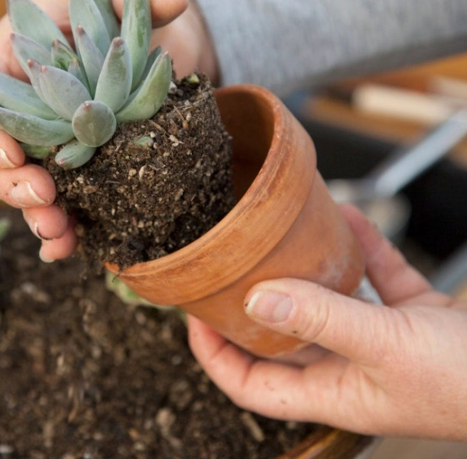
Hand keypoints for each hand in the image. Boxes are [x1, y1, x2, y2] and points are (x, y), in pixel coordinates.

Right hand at [0, 0, 216, 260]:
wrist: (140, 26)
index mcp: (8, 63)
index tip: (12, 153)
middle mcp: (20, 107)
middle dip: (10, 186)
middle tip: (44, 200)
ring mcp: (46, 139)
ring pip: (23, 187)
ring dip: (35, 216)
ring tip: (60, 235)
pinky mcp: (78, 161)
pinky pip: (60, 199)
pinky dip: (62, 226)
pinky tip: (74, 247)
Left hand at [188, 203, 466, 439]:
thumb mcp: (388, 346)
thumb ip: (322, 319)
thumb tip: (257, 298)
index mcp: (336, 392)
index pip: (253, 386)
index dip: (215, 356)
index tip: (193, 317)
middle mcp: (353, 370)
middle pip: (284, 340)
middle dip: (253, 305)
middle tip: (226, 268)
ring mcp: (386, 344)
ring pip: (330, 305)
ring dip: (309, 271)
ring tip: (281, 236)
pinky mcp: (418, 320)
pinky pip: (378, 281)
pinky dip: (363, 251)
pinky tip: (350, 218)